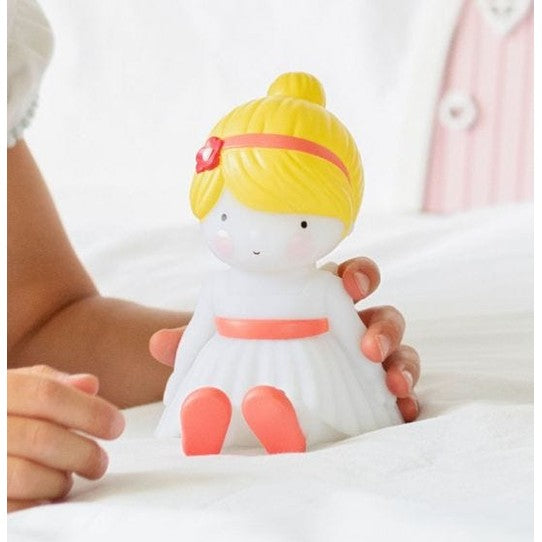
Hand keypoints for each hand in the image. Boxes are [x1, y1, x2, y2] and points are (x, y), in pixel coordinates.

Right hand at [7, 365, 124, 512]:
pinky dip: (39, 503)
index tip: (116, 425)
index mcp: (1, 391)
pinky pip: (15, 508)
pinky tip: (45, 494)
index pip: (47, 395)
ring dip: (60, 481)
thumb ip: (52, 383)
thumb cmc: (4, 414)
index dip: (88, 411)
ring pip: (26, 476)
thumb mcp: (18, 387)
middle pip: (41, 438)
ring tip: (66, 477)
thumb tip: (89, 385)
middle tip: (99, 461)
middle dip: (83, 453)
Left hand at [149, 257, 419, 422]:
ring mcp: (371, 361)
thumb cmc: (254, 356)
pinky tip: (400, 407)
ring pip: (401, 350)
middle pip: (384, 311)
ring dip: (400, 361)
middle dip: (383, 321)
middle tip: (367, 343)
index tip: (345, 283)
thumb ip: (199, 340)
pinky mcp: (378, 393)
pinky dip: (406, 395)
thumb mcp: (228, 346)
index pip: (351, 276)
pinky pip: (403, 389)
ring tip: (391, 381)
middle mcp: (353, 327)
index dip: (356, 274)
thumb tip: (156, 343)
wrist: (267, 396)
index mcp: (322, 304)